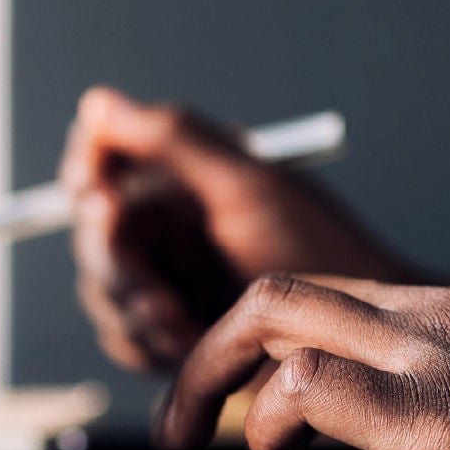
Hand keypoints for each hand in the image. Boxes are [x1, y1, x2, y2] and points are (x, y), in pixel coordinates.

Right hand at [59, 87, 406, 372]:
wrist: (360, 342)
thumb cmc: (323, 253)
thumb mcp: (249, 186)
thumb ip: (172, 139)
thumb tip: (98, 104)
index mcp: (183, 178)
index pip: (101, 164)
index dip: (89, 180)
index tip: (104, 201)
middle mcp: (168, 226)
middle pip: (93, 234)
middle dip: (117, 264)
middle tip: (151, 284)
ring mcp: (166, 282)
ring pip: (102, 292)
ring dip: (133, 311)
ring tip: (181, 323)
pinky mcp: (171, 335)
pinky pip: (123, 340)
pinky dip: (144, 346)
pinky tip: (185, 345)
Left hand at [153, 273, 449, 449]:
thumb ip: (445, 390)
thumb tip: (375, 434)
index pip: (319, 295)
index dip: (253, 342)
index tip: (225, 396)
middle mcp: (430, 315)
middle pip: (275, 293)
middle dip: (205, 354)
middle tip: (177, 423)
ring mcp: (429, 357)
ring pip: (274, 322)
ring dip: (216, 390)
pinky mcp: (434, 418)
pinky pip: (307, 392)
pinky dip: (266, 432)